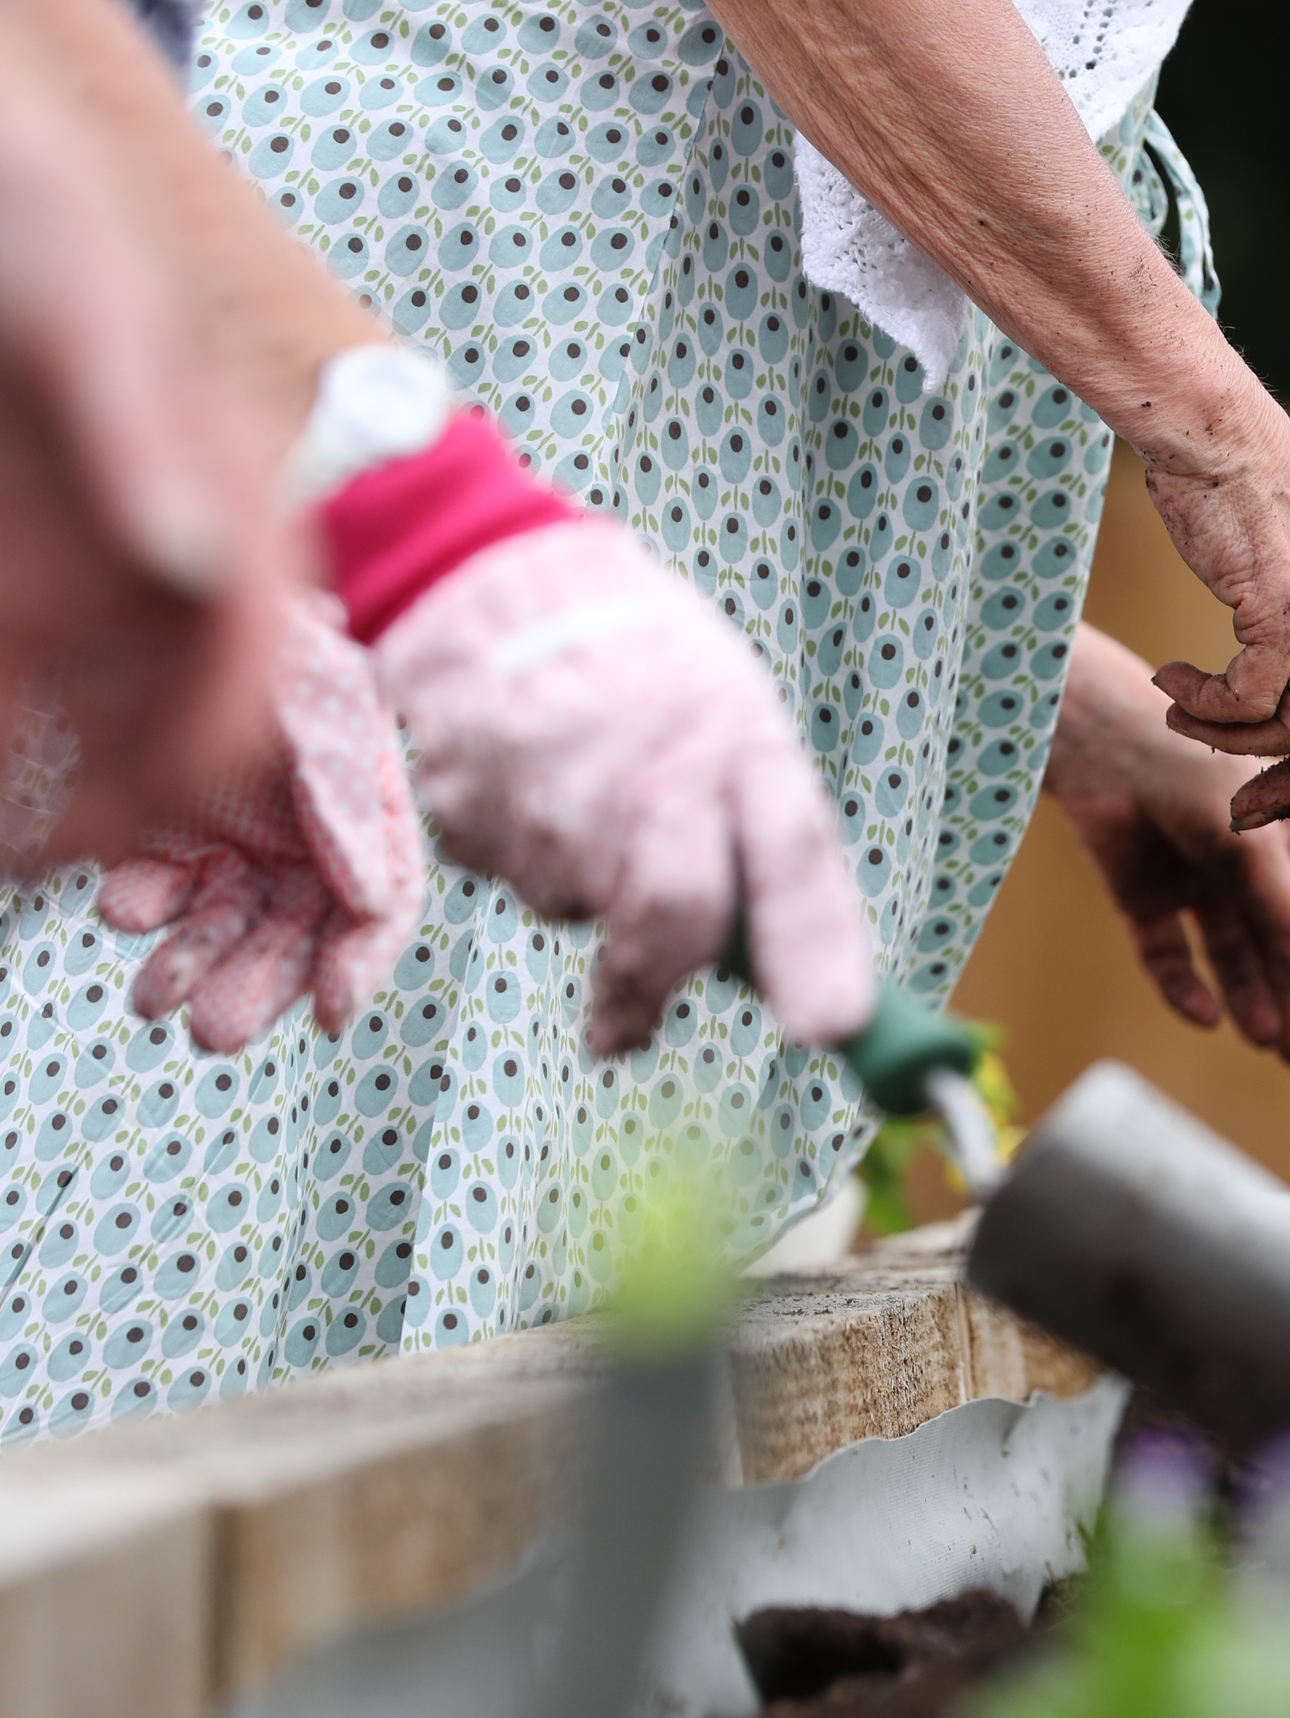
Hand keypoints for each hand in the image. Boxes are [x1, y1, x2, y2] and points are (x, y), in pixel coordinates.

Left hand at [0, 21, 283, 860]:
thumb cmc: (39, 226)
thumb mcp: (84, 312)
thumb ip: (150, 439)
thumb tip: (200, 569)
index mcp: (241, 518)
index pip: (253, 689)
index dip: (202, 792)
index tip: (100, 855)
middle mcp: (186, 573)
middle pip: (196, 749)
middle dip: (152, 847)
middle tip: (72, 906)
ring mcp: (105, 588)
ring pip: (113, 746)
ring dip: (74, 823)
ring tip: (25, 870)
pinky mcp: (36, 596)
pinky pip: (36, 706)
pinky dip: (19, 759)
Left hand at [96, 606, 423, 1051]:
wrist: (181, 592)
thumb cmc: (271, 648)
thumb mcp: (322, 710)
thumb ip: (345, 800)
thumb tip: (371, 899)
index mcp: (366, 813)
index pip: (382, 906)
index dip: (361, 964)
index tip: (326, 1012)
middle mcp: (306, 838)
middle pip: (296, 935)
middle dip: (256, 986)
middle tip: (213, 1033)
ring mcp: (236, 835)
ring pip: (224, 926)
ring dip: (192, 967)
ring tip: (154, 1001)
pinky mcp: (169, 831)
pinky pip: (160, 889)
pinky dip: (143, 908)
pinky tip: (125, 909)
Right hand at [371, 519, 872, 1054]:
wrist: (500, 583)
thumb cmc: (647, 671)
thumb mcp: (738, 724)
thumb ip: (762, 840)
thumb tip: (780, 975)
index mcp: (741, 748)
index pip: (793, 861)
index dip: (815, 951)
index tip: (831, 1028)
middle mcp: (653, 775)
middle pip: (671, 918)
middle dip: (652, 990)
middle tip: (631, 1028)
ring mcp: (553, 794)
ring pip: (574, 907)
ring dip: (582, 887)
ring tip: (584, 796)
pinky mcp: (471, 810)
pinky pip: (506, 874)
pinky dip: (522, 852)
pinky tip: (530, 785)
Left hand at [1049, 627, 1289, 1063]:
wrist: (1103, 743)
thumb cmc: (1196, 774)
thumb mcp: (1258, 843)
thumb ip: (1289, 911)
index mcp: (1287, 840)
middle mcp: (1244, 866)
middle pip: (1279, 945)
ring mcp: (1193, 882)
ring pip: (1229, 957)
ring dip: (1249, 999)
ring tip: (1267, 1042)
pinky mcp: (1142, 897)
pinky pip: (1169, 956)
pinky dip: (1185, 989)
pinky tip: (1205, 1015)